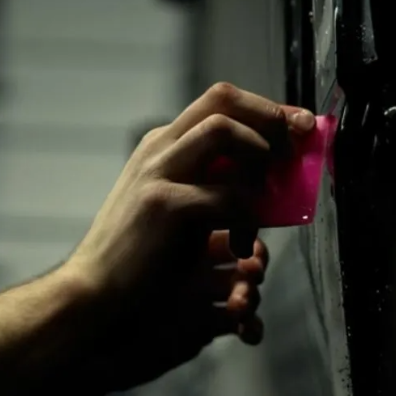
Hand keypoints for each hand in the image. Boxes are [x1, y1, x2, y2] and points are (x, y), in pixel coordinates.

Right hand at [66, 82, 315, 392]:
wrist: (95, 295)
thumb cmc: (142, 257)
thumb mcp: (178, 207)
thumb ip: (214, 182)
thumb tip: (272, 172)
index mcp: (162, 145)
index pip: (220, 100)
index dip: (267, 108)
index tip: (301, 125)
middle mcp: (159, 148)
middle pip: (223, 99)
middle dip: (270, 117)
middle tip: (296, 148)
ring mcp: (158, 172)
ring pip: (224, 131)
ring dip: (258, 160)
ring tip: (264, 203)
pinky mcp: (163, 205)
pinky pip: (227, 193)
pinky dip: (248, 214)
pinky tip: (242, 243)